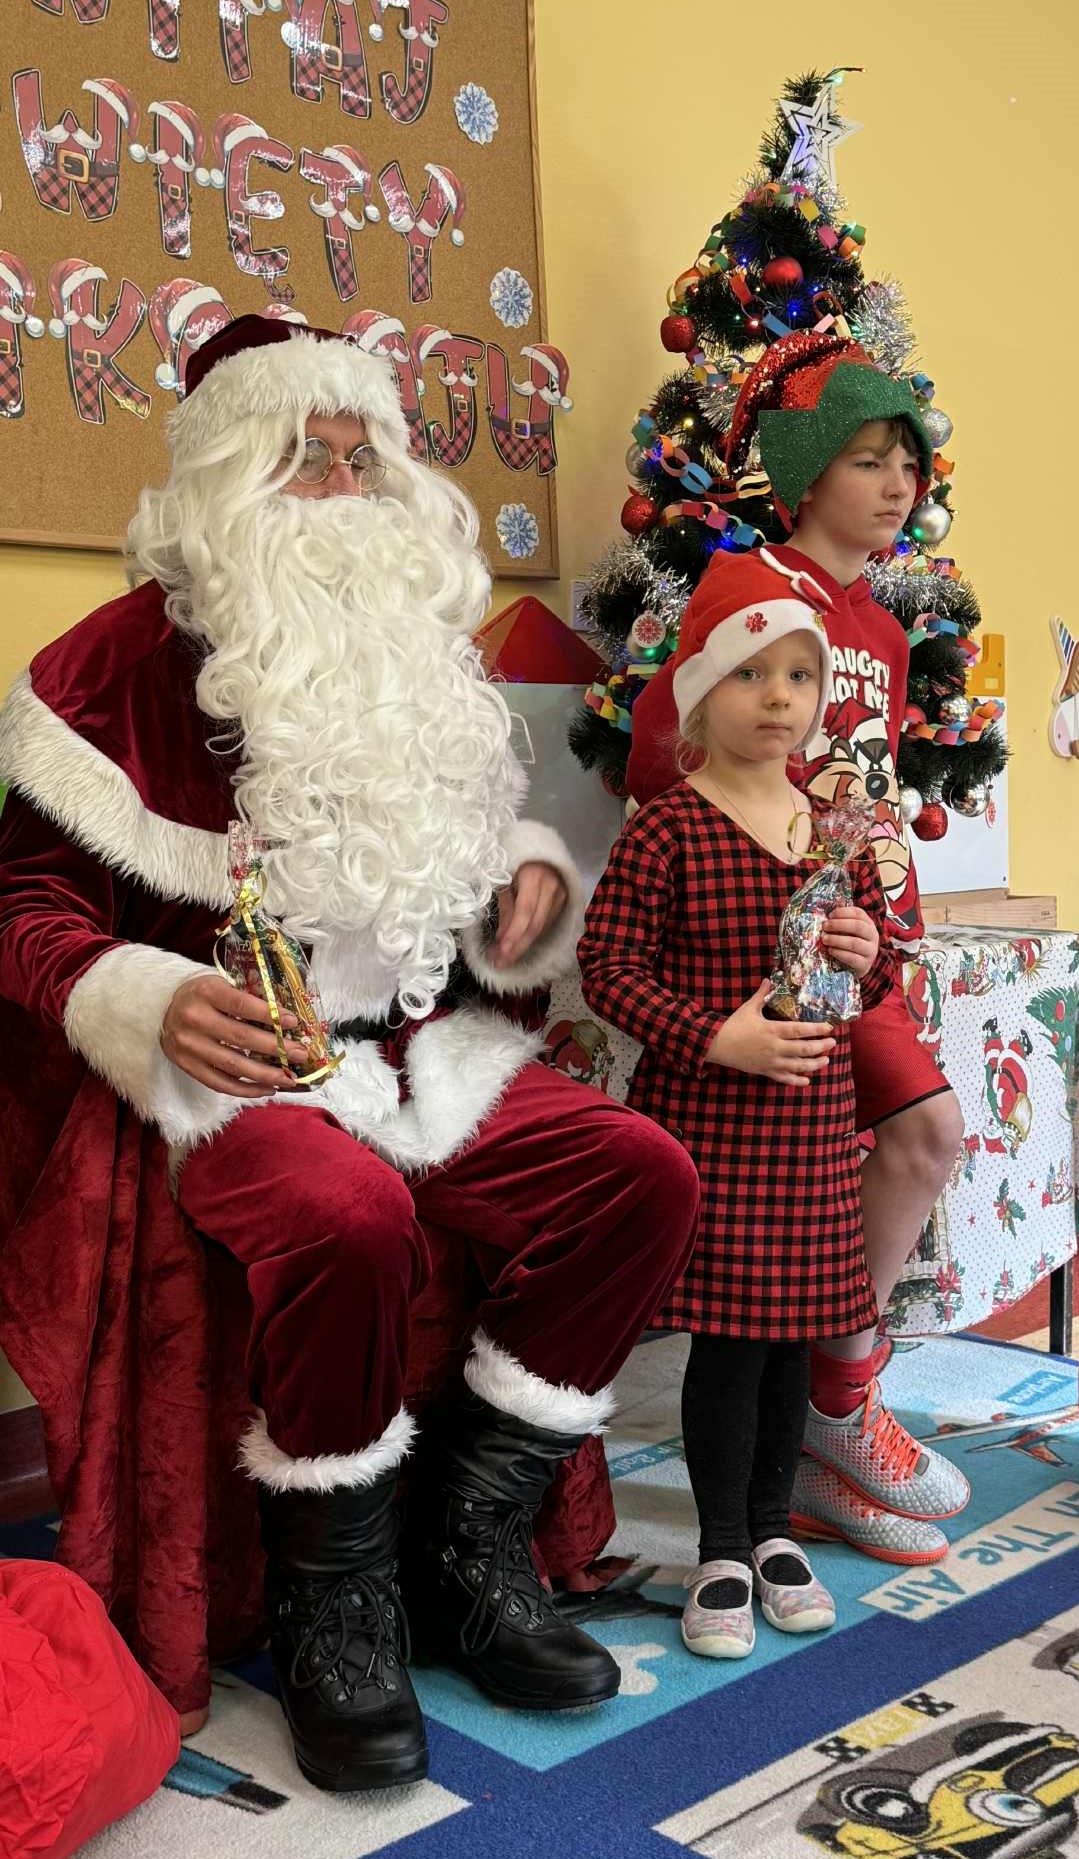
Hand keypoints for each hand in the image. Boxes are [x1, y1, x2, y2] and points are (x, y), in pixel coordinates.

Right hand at [160, 974, 310, 1097]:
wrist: (163, 1008)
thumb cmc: (202, 995)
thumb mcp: (221, 984)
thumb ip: (248, 997)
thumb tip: (287, 1020)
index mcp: (206, 992)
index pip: (242, 1005)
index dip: (270, 1015)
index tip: (292, 1022)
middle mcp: (194, 1019)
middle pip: (241, 1037)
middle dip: (276, 1048)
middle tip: (300, 1054)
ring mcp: (188, 1045)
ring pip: (233, 1065)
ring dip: (266, 1075)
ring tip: (289, 1078)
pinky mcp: (186, 1065)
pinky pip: (220, 1083)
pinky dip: (246, 1089)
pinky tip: (267, 1088)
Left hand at [491, 861, 567, 967]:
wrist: (542, 850)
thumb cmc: (518, 862)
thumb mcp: (506, 880)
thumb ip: (506, 909)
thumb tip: (501, 939)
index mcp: (533, 876)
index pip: (525, 913)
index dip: (514, 935)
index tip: (501, 953)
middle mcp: (551, 886)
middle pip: (536, 924)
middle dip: (518, 946)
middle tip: (501, 962)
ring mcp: (561, 894)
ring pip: (543, 927)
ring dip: (524, 944)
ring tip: (506, 957)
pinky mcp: (565, 900)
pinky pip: (547, 923)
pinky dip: (533, 935)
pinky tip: (520, 943)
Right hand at [706, 980, 835, 1087]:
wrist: (717, 1045)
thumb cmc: (734, 1025)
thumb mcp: (749, 1008)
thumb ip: (762, 994)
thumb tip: (769, 979)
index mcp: (772, 1030)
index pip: (799, 1030)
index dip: (816, 1029)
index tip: (829, 1028)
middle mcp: (775, 1047)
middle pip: (803, 1049)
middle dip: (821, 1047)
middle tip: (832, 1043)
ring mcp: (771, 1061)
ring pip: (798, 1066)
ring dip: (814, 1064)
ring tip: (826, 1061)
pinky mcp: (765, 1071)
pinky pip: (784, 1078)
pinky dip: (797, 1081)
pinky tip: (807, 1080)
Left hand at [821, 906, 878, 978]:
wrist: (855, 967)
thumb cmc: (849, 944)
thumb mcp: (847, 930)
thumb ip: (842, 917)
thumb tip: (837, 902)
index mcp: (868, 924)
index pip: (859, 913)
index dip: (843, 912)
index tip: (830, 915)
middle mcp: (872, 936)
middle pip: (858, 926)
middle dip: (839, 924)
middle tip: (824, 926)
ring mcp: (870, 951)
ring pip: (855, 943)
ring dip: (837, 940)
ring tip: (824, 939)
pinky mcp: (865, 965)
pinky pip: (853, 958)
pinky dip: (839, 953)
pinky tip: (830, 950)